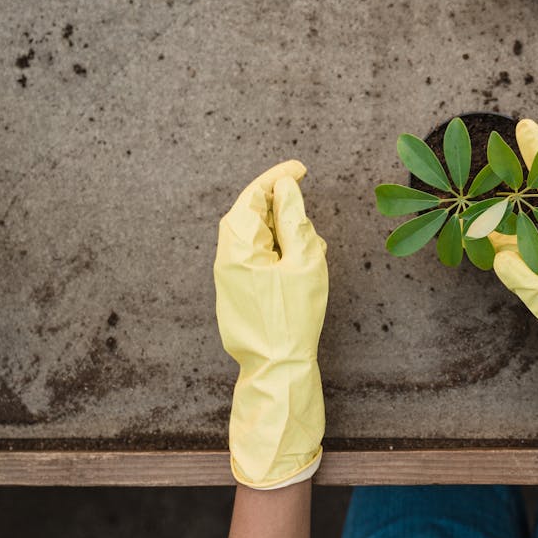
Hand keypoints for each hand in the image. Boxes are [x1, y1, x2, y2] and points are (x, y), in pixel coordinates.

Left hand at [214, 160, 327, 488]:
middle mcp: (226, 257)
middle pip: (252, 215)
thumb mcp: (304, 261)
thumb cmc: (293, 317)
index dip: (278, 177)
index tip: (300, 168)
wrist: (277, 368)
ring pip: (257, 238)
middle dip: (282, 209)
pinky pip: (255, 259)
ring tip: (310, 253)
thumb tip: (286, 187)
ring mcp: (228, 276)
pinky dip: (278, 255)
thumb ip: (295, 219)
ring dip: (284, 236)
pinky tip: (299, 269)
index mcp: (238, 245)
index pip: (254, 196)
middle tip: (310, 218)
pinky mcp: (236, 292)